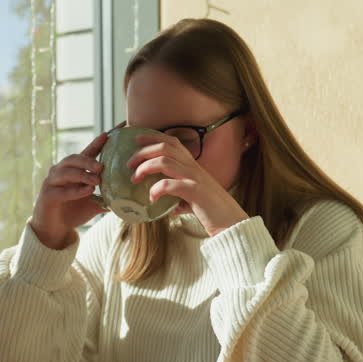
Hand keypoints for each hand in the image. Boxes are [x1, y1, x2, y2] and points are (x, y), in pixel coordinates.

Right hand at [29, 132, 108, 249]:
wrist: (53, 229)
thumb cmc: (73, 212)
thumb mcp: (93, 204)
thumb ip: (107, 197)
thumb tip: (129, 197)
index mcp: (75, 170)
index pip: (88, 152)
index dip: (98, 142)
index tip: (112, 133)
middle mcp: (61, 172)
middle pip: (74, 159)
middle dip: (88, 161)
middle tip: (102, 167)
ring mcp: (52, 182)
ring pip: (66, 172)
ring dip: (82, 175)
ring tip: (96, 180)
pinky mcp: (47, 195)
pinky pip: (61, 191)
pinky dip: (74, 191)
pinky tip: (87, 191)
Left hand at [127, 133, 248, 236]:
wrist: (232, 223)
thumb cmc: (213, 212)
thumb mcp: (193, 200)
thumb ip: (178, 199)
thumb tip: (165, 205)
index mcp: (193, 166)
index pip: (172, 142)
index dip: (153, 138)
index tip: (136, 140)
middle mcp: (194, 168)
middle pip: (165, 148)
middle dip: (143, 152)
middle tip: (129, 164)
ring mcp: (195, 178)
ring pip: (165, 162)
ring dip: (145, 168)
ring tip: (135, 179)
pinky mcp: (195, 192)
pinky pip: (170, 185)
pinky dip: (157, 189)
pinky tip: (152, 198)